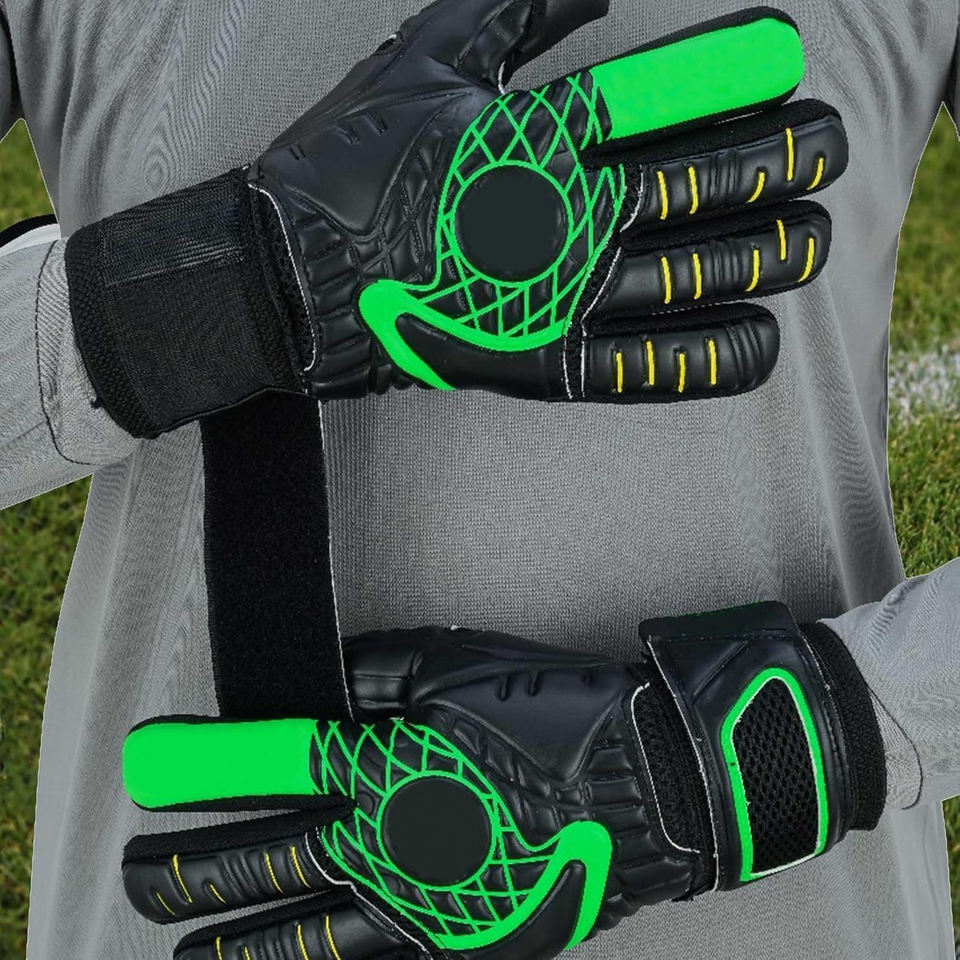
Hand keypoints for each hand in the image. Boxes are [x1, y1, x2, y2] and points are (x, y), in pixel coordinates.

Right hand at [68, 1, 847, 435]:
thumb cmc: (349, 165)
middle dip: (780, 162)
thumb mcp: (425, 65)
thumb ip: (517, 18)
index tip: (783, 63)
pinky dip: (702, 360)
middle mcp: (559, 219)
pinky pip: (635, 367)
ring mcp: (552, 297)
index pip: (658, 97)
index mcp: (535, 139)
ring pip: (684, 276)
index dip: (733, 74)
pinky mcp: (534, 361)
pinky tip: (759, 346)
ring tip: (816, 238)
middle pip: (696, 186)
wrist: (285, 277)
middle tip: (830, 148)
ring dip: (766, 255)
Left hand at [121, 604, 884, 959]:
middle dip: (187, 866)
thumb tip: (329, 689)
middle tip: (134, 870)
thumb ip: (385, 680)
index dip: (205, 763)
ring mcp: (424, 907)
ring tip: (182, 954)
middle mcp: (393, 842)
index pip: (274, 760)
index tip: (150, 763)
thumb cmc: (559, 716)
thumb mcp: (467, 670)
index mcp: (392, 764)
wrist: (648, 785)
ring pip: (303, 938)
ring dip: (233, 947)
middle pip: (267, 859)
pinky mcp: (462, 946)